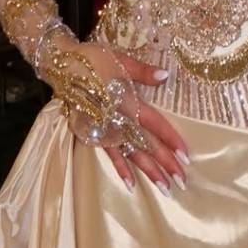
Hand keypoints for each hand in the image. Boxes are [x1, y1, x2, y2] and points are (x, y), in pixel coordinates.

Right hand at [71, 42, 189, 197]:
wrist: (61, 66)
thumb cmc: (93, 59)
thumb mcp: (120, 60)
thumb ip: (143, 72)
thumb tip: (166, 76)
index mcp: (126, 102)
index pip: (154, 124)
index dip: (170, 139)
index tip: (186, 156)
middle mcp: (117, 120)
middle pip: (145, 145)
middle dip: (164, 163)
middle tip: (182, 181)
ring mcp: (105, 129)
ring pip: (131, 154)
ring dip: (148, 171)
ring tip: (164, 187)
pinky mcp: (93, 133)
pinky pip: (109, 154)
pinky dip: (120, 168)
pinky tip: (130, 184)